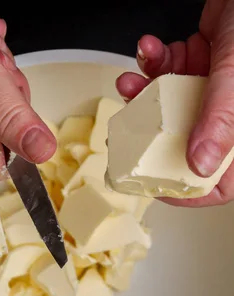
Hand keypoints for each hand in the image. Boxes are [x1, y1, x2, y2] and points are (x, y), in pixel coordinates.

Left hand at [116, 0, 233, 206]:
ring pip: (172, 107)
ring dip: (145, 95)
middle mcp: (230, 113)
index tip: (155, 186)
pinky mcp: (202, 62)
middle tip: (127, 135)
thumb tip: (199, 164)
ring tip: (133, 84)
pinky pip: (172, 71)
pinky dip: (155, 62)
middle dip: (152, 135)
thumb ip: (218, 119)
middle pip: (186, 144)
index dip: (188, 190)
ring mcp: (215, 88)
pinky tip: (150, 50)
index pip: (221, 182)